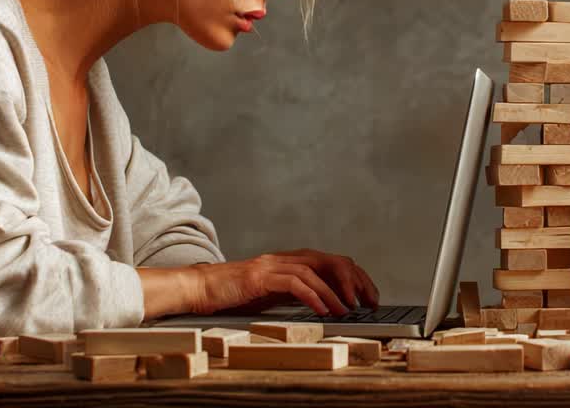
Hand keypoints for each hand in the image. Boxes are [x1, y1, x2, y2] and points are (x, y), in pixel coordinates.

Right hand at [181, 249, 378, 316]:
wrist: (200, 289)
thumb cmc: (234, 295)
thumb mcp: (273, 294)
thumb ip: (296, 294)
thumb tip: (326, 306)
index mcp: (290, 262)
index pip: (333, 262)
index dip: (356, 277)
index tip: (369, 297)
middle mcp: (285, 258)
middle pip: (331, 260)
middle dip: (355, 281)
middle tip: (368, 302)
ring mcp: (272, 265)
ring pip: (316, 270)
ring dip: (336, 292)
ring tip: (348, 310)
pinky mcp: (260, 277)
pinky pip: (294, 283)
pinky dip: (313, 296)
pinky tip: (324, 311)